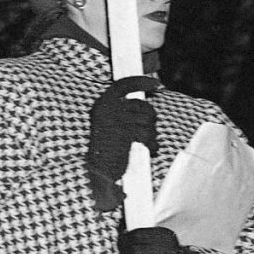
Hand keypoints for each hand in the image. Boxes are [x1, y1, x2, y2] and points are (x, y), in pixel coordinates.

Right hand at [84, 76, 159, 213]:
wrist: (97, 171)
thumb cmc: (107, 151)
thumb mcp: (113, 126)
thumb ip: (126, 113)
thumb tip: (147, 104)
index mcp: (103, 104)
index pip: (123, 85)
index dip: (141, 81)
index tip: (157, 84)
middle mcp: (107, 108)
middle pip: (144, 106)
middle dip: (151, 120)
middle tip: (148, 134)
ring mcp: (115, 119)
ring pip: (148, 121)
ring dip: (151, 134)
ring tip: (145, 143)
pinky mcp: (124, 132)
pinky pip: (147, 134)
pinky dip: (152, 143)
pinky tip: (150, 149)